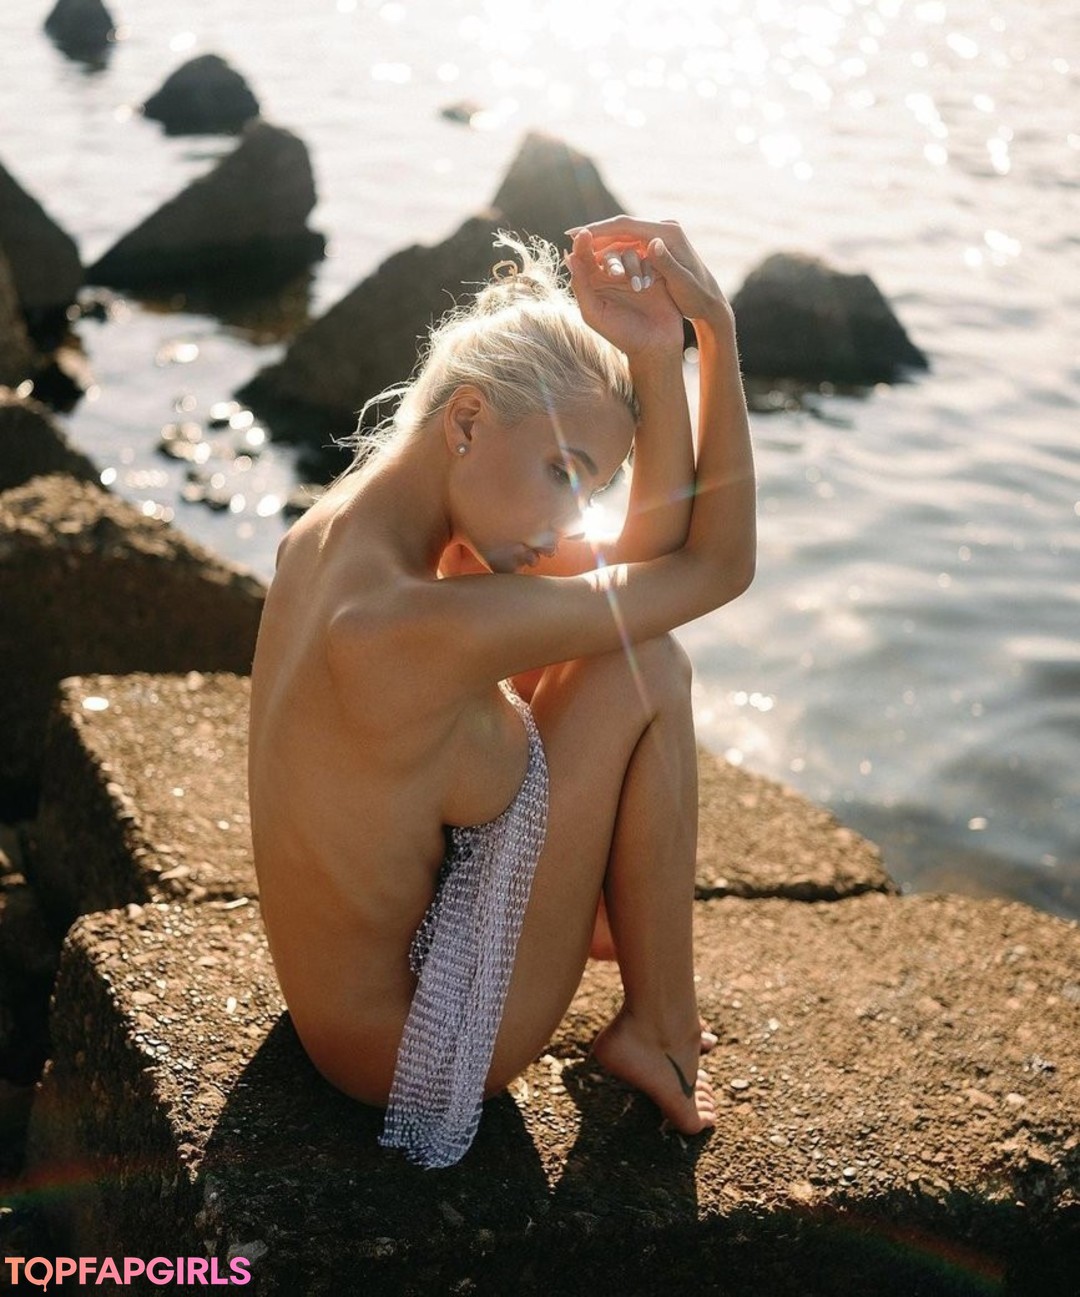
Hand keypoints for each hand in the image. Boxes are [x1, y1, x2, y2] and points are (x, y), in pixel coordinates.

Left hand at [564, 226, 683, 360]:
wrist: (654, 346)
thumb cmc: (620, 333)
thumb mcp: (594, 313)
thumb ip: (581, 286)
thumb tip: (570, 257)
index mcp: (595, 281)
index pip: (586, 256)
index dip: (583, 244)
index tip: (584, 234)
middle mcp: (614, 273)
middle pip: (609, 251)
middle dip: (613, 260)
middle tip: (618, 276)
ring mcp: (635, 272)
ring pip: (630, 253)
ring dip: (633, 267)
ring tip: (639, 289)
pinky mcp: (654, 272)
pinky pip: (650, 258)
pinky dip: (648, 268)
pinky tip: (650, 285)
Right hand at [568, 217, 729, 327]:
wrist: (711, 303)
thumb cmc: (697, 298)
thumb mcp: (683, 285)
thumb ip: (667, 264)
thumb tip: (653, 243)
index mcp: (668, 234)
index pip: (626, 226)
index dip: (600, 229)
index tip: (577, 234)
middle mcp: (665, 229)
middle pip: (623, 226)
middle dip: (596, 231)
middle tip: (570, 236)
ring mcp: (662, 236)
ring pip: (625, 234)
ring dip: (603, 240)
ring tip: (579, 246)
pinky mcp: (659, 245)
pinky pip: (630, 243)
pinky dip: (614, 248)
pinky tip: (598, 254)